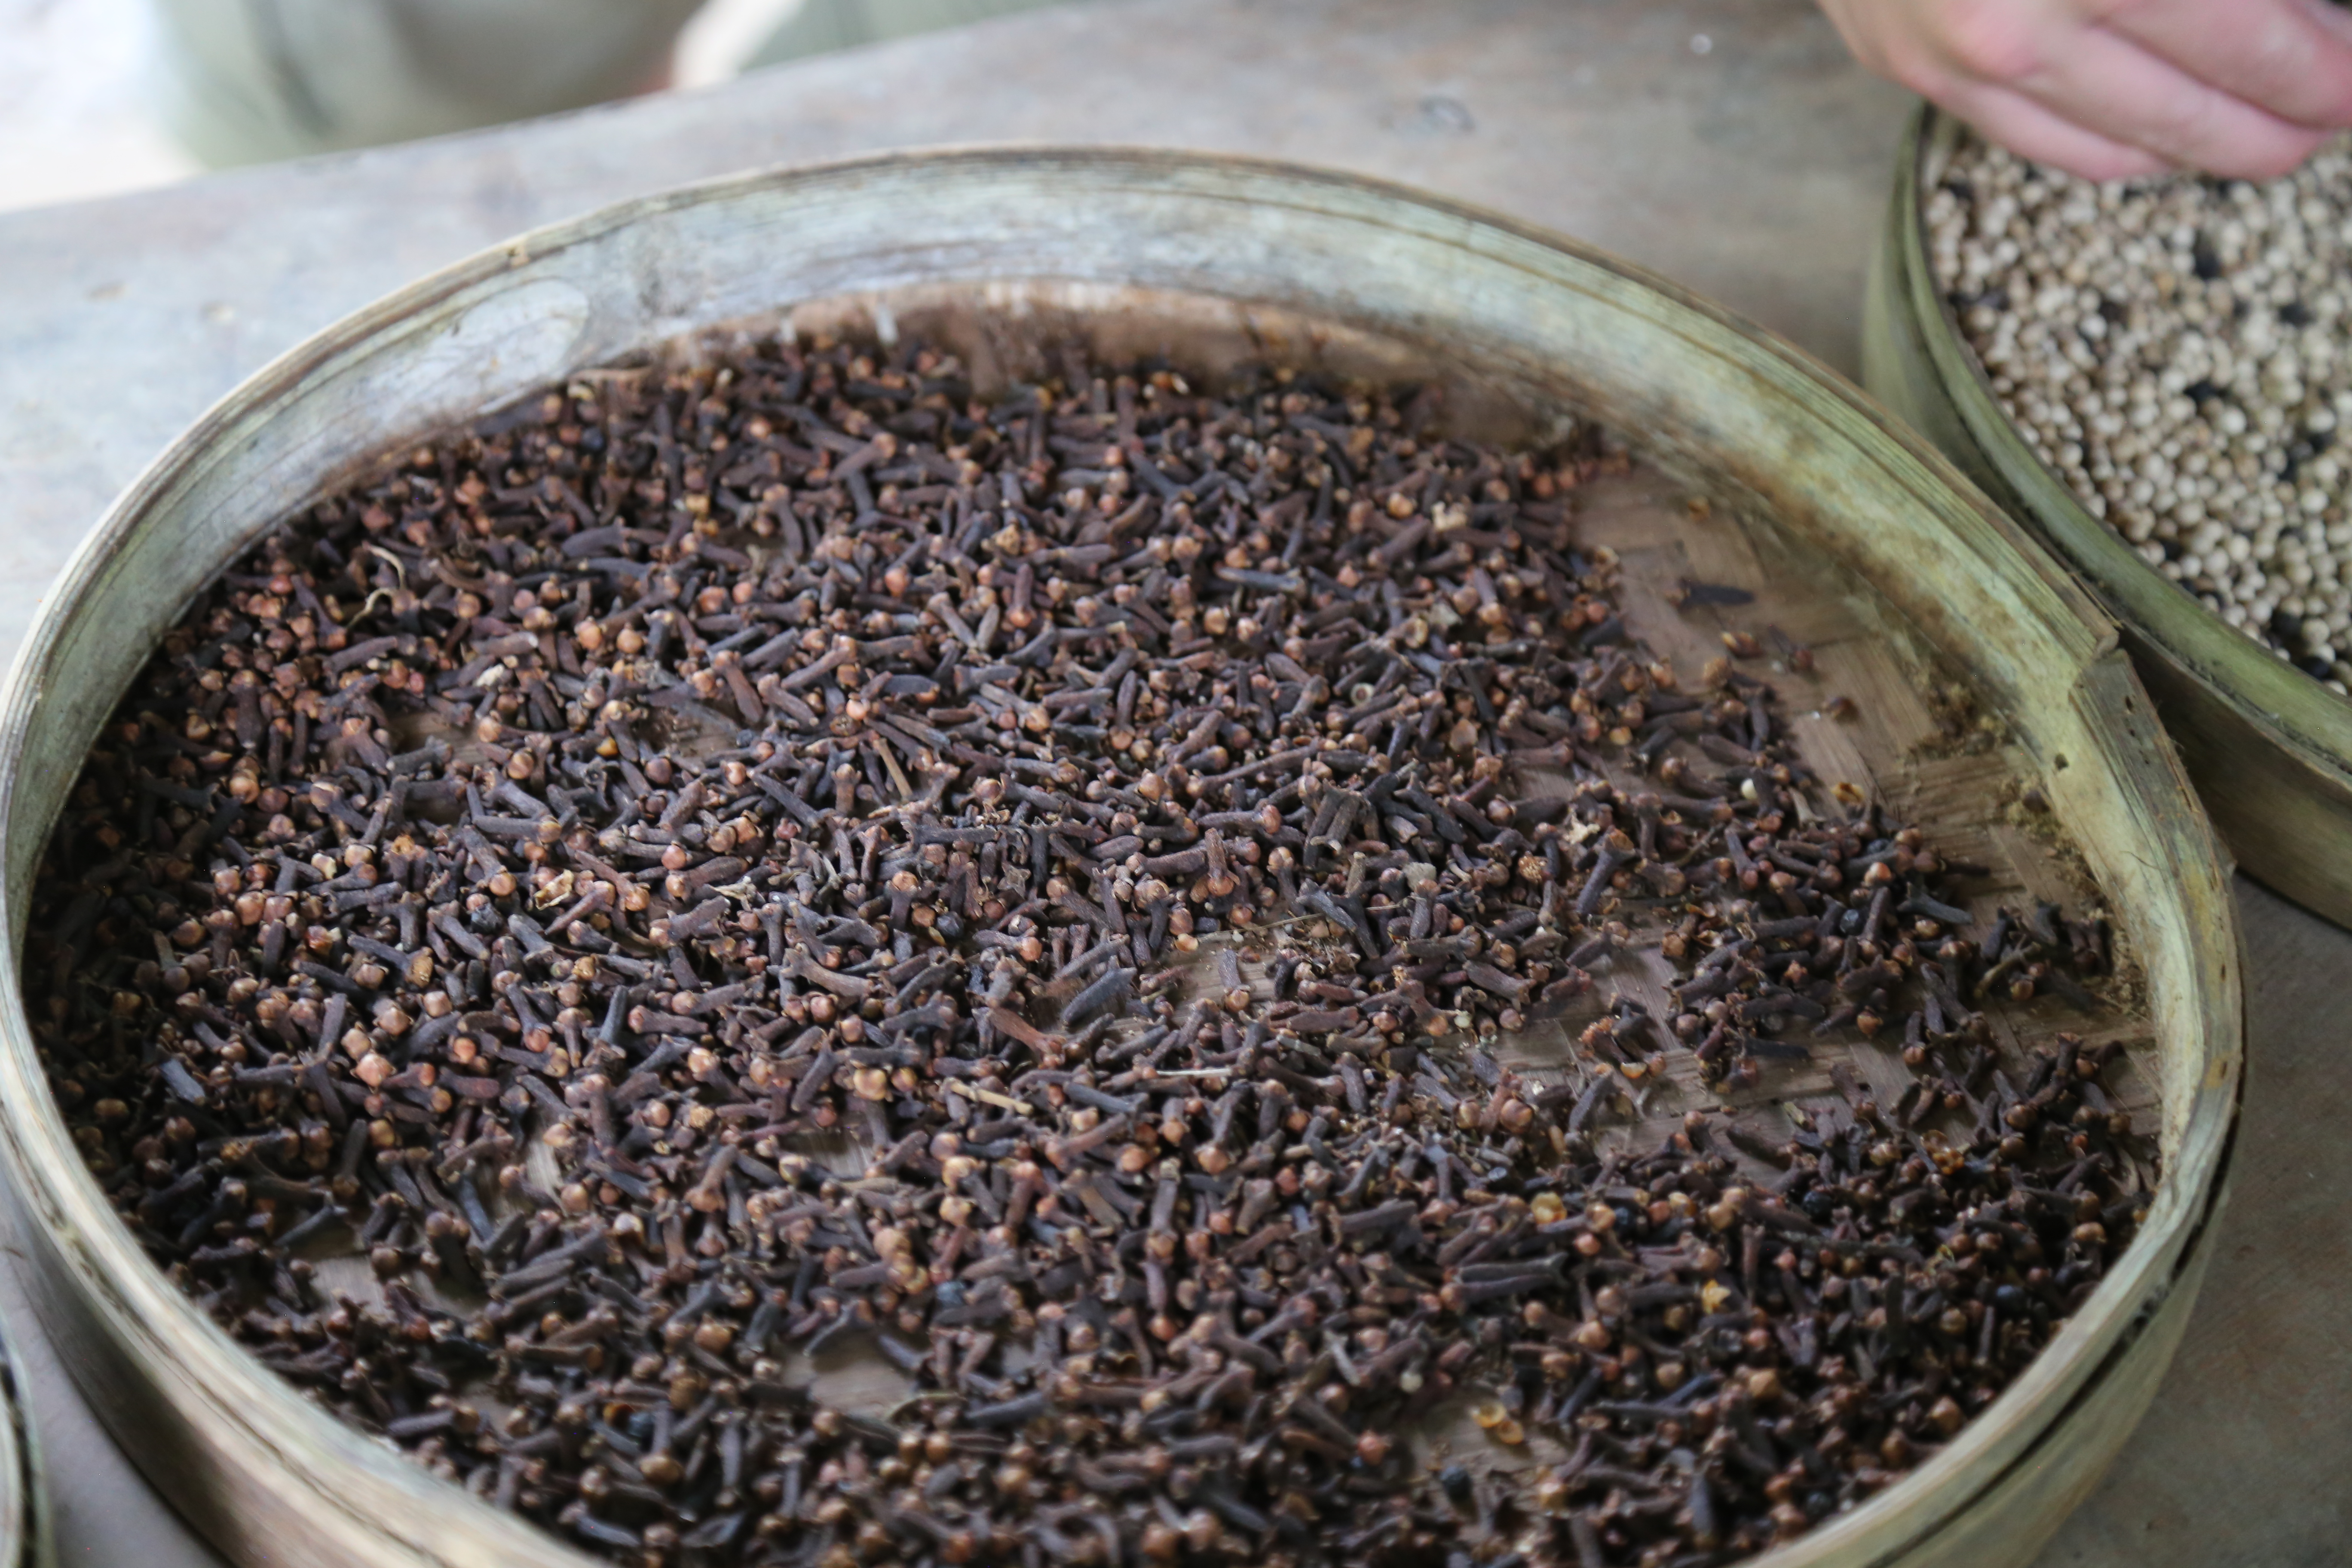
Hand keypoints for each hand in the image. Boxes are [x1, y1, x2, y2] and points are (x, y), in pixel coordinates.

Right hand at [1818, 0, 2351, 178]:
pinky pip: (2041, 144)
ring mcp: (1966, 57)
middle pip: (2196, 107)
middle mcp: (2028, 20)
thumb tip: (2303, 7)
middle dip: (2282, 121)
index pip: (2251, 35)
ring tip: (2264, 138)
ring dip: (2207, 151)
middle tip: (2329, 116)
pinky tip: (2163, 143)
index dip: (2319, 65)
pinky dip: (2120, 154)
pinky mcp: (1914, 72)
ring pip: (2121, 148)